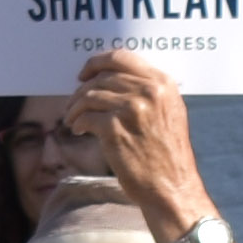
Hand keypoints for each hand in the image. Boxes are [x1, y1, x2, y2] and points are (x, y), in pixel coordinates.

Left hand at [67, 51, 211, 234]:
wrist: (171, 184)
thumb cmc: (165, 152)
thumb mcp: (167, 112)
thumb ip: (147, 92)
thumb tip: (110, 81)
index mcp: (163, 83)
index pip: (122, 58)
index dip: (96, 63)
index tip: (83, 75)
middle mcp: (149, 91)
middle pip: (101, 78)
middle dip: (80, 91)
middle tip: (72, 106)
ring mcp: (132, 109)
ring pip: (89, 97)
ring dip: (74, 108)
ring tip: (72, 120)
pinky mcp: (115, 129)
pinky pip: (85, 117)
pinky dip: (77, 123)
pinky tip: (78, 131)